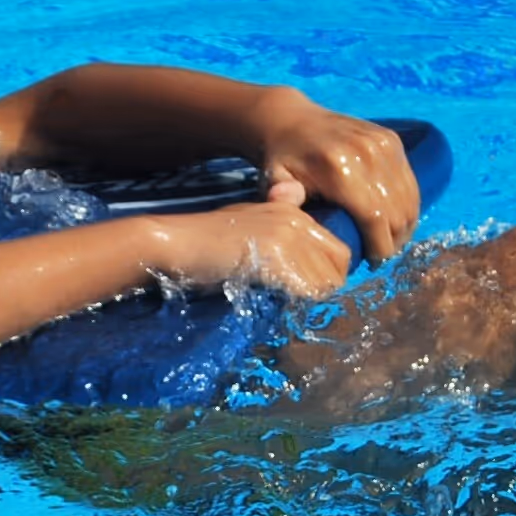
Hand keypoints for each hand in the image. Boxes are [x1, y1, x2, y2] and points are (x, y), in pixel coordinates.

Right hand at [154, 201, 352, 298]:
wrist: (177, 243)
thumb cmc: (205, 239)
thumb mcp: (246, 221)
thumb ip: (276, 229)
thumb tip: (297, 238)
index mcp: (293, 212)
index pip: (336, 250)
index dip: (328, 274)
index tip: (310, 289)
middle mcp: (297, 221)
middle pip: (337, 267)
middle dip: (324, 289)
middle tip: (298, 301)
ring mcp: (289, 240)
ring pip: (325, 284)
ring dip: (308, 300)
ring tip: (283, 301)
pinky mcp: (278, 260)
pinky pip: (307, 292)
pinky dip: (296, 303)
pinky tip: (275, 301)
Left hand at [253, 88, 420, 263]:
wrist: (291, 121)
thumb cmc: (282, 160)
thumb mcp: (274, 179)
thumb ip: (280, 196)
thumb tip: (285, 201)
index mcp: (339, 168)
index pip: (374, 218)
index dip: (380, 246)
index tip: (373, 262)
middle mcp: (367, 153)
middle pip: (397, 212)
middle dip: (393, 240)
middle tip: (380, 255)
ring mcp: (383, 144)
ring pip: (409, 199)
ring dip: (404, 225)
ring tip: (388, 240)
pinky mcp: (392, 140)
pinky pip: (410, 182)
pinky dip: (407, 205)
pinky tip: (393, 220)